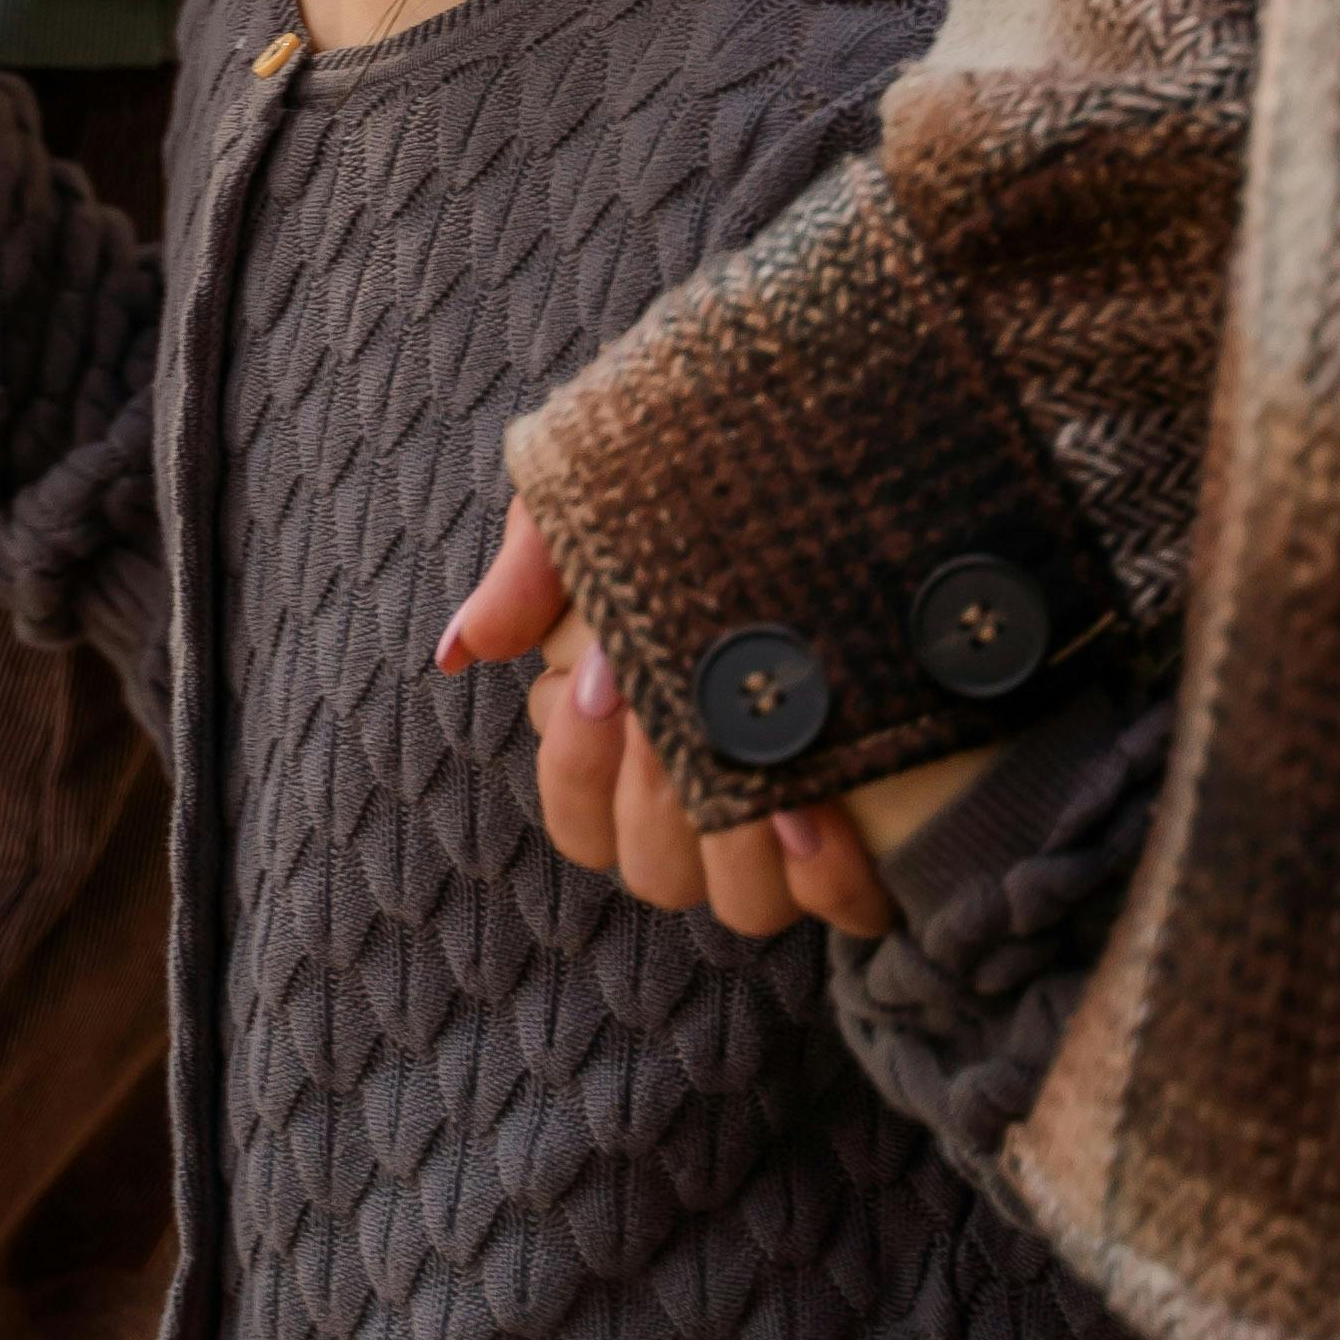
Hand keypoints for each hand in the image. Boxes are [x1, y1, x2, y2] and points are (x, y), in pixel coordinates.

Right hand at [437, 503, 992, 948]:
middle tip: (687, 704)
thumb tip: (460, 652)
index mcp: (633, 736)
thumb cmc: (715, 476)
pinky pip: (844, 905)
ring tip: (762, 760)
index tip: (606, 681)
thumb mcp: (610, 499)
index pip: (575, 814)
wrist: (860, 435)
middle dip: (663, 792)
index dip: (580, 763)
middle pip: (653, 868)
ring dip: (741, 841)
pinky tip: (831, 809)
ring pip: (740, 904)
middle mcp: (706, 795)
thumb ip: (532, 572)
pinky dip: (834, 876)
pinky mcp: (878, 823)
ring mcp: (789, 817)